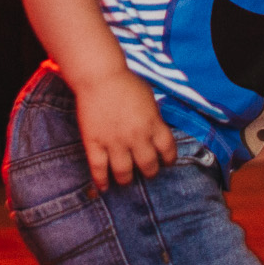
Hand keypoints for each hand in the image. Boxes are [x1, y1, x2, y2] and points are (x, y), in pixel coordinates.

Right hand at [74, 68, 176, 188]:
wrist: (99, 77)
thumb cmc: (126, 82)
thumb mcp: (149, 98)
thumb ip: (153, 118)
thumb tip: (155, 132)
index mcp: (153, 124)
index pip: (168, 149)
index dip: (169, 159)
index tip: (166, 162)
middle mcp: (136, 137)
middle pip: (148, 165)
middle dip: (149, 172)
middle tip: (146, 172)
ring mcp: (114, 142)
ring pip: (124, 173)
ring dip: (127, 180)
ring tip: (126, 180)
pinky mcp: (94, 143)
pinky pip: (98, 169)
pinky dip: (102, 181)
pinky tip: (104, 187)